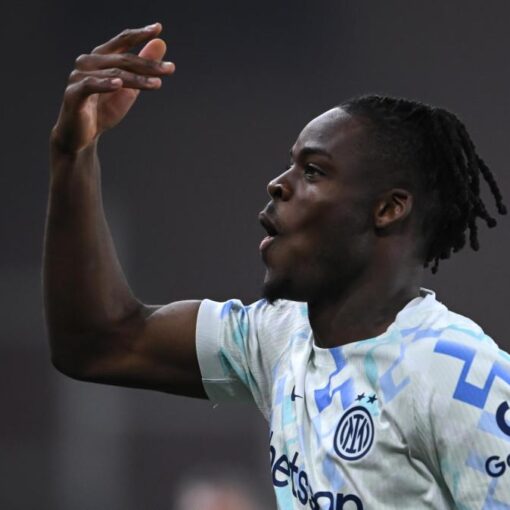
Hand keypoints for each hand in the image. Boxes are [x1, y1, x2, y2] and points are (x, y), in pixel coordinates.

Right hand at [51, 23, 174, 153]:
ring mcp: (79, 77)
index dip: (139, 34)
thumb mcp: (129, 88)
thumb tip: (161, 43)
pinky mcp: (73, 94)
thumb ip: (143, 67)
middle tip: (170, 69)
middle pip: (122, 59)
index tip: (157, 28)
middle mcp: (88, 62)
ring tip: (157, 84)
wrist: (83, 136)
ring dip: (137, 79)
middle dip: (148, 65)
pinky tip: (119, 84)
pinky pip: (90, 85)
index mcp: (101, 58)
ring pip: (113, 73)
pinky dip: (105, 84)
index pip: (122, 41)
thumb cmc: (103, 110)